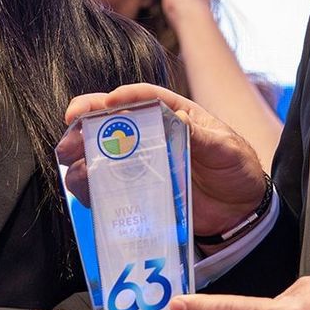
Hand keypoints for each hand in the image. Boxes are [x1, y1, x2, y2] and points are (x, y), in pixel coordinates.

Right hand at [63, 84, 265, 236]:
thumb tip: (176, 118)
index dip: (121, 98)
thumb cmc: (236, 169)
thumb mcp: (225, 148)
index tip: (102, 104)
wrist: (240, 212)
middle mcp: (151, 135)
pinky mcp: (137, 192)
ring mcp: (142, 164)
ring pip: (101, 155)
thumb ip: (202, 135)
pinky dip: (91, 189)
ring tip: (74, 167)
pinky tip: (86, 192)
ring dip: (82, 159)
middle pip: (110, 123)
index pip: (143, 98)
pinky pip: (106, 188)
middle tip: (70, 135)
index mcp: (173, 113)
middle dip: (84, 126)